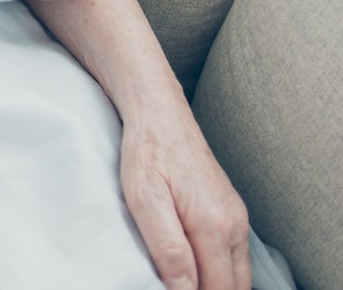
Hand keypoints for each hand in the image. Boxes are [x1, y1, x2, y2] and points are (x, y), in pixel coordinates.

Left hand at [119, 108, 249, 289]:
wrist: (159, 111)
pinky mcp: (231, 209)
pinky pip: (234, 255)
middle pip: (234, 287)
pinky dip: (220, 269)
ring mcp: (237, 217)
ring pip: (238, 274)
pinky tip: (195, 265)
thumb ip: (168, 248)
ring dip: (217, 284)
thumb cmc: (147, 151)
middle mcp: (234, 224)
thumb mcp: (144, 199)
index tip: (170, 289)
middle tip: (175, 285)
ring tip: (183, 278)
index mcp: (214, 226)